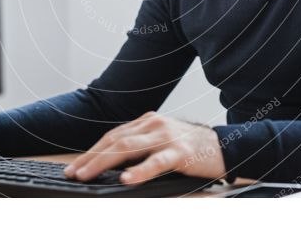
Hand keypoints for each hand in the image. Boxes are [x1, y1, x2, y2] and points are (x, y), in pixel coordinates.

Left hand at [64, 111, 225, 184]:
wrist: (226, 146)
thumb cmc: (191, 148)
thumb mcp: (162, 141)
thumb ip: (140, 148)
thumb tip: (112, 166)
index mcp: (147, 122)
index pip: (112, 136)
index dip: (92, 152)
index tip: (76, 166)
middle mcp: (154, 125)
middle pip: (115, 140)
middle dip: (91, 158)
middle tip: (75, 173)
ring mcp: (167, 136)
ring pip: (128, 148)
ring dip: (104, 162)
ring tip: (89, 175)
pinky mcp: (181, 151)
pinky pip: (157, 161)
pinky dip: (140, 170)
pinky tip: (127, 178)